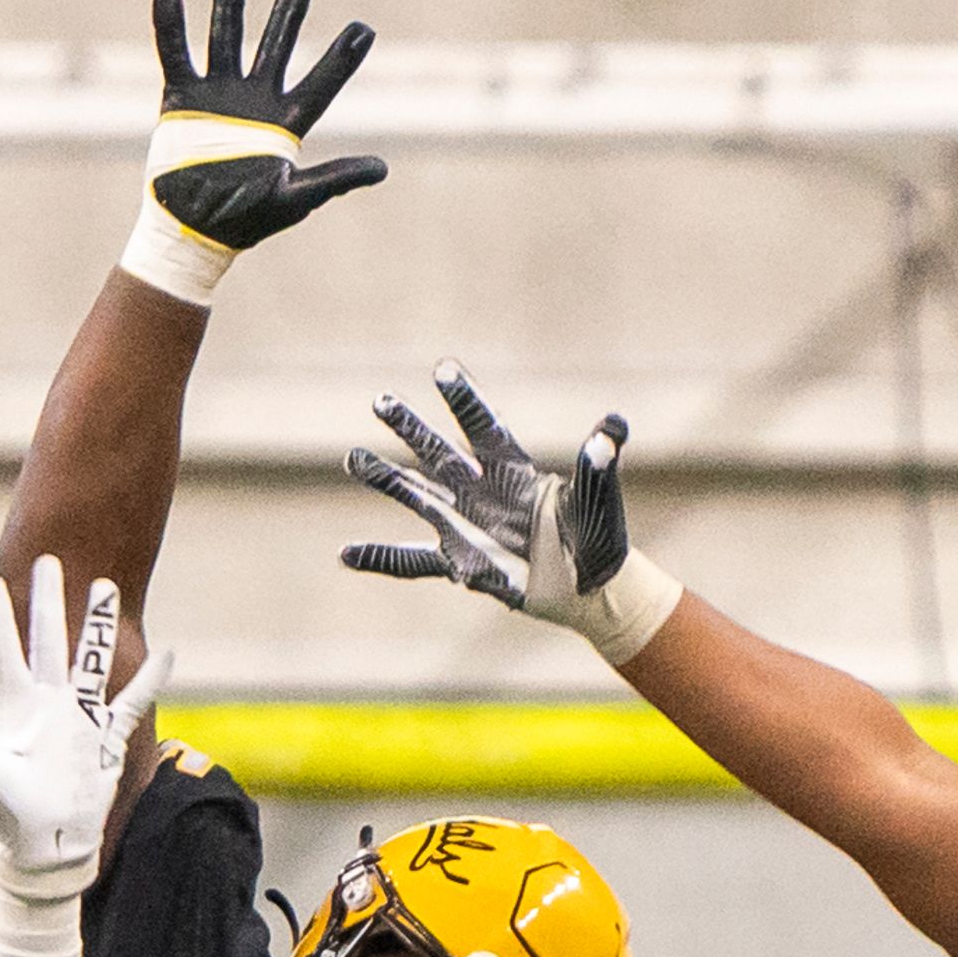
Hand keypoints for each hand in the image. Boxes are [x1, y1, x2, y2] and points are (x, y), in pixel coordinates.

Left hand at [0, 555, 139, 913]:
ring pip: (89, 662)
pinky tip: (167, 654)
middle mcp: (46, 705)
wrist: (46, 849)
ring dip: (98, 628)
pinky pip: (130, 703)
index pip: (4, 654)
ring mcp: (77, 719)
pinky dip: (148, 681)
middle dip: (48, 603)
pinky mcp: (105, 740)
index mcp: (15, 710)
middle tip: (49, 562)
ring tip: (106, 588)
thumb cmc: (11, 819)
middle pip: (47, 643)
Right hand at [117, 0, 386, 306]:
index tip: (365, 29)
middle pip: (276, 45)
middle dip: (288, 12)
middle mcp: (255, 100)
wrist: (194, 231)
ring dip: (228, 5)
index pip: (321, 83)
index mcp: (286, 123)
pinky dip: (170, 27)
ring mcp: (218, 95)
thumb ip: (333, 179)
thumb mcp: (294, 200)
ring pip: (225, 38)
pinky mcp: (182, 99)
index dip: (343, 58)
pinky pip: (174, 54)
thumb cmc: (248, 220)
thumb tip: (382, 168)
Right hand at [343, 362, 684, 665]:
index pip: (484, 428)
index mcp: (513, 470)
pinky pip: (413, 562)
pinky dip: (381, 559)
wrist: (590, 588)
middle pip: (438, 452)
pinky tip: (345, 554)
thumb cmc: (599, 537)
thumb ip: (599, 466)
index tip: (443, 368)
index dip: (465, 400)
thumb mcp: (599, 501)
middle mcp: (481, 491)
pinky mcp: (459, 562)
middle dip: (411, 428)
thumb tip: (612, 427)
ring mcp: (465, 525)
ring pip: (416, 497)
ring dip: (386, 479)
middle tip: (381, 400)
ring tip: (352, 458)